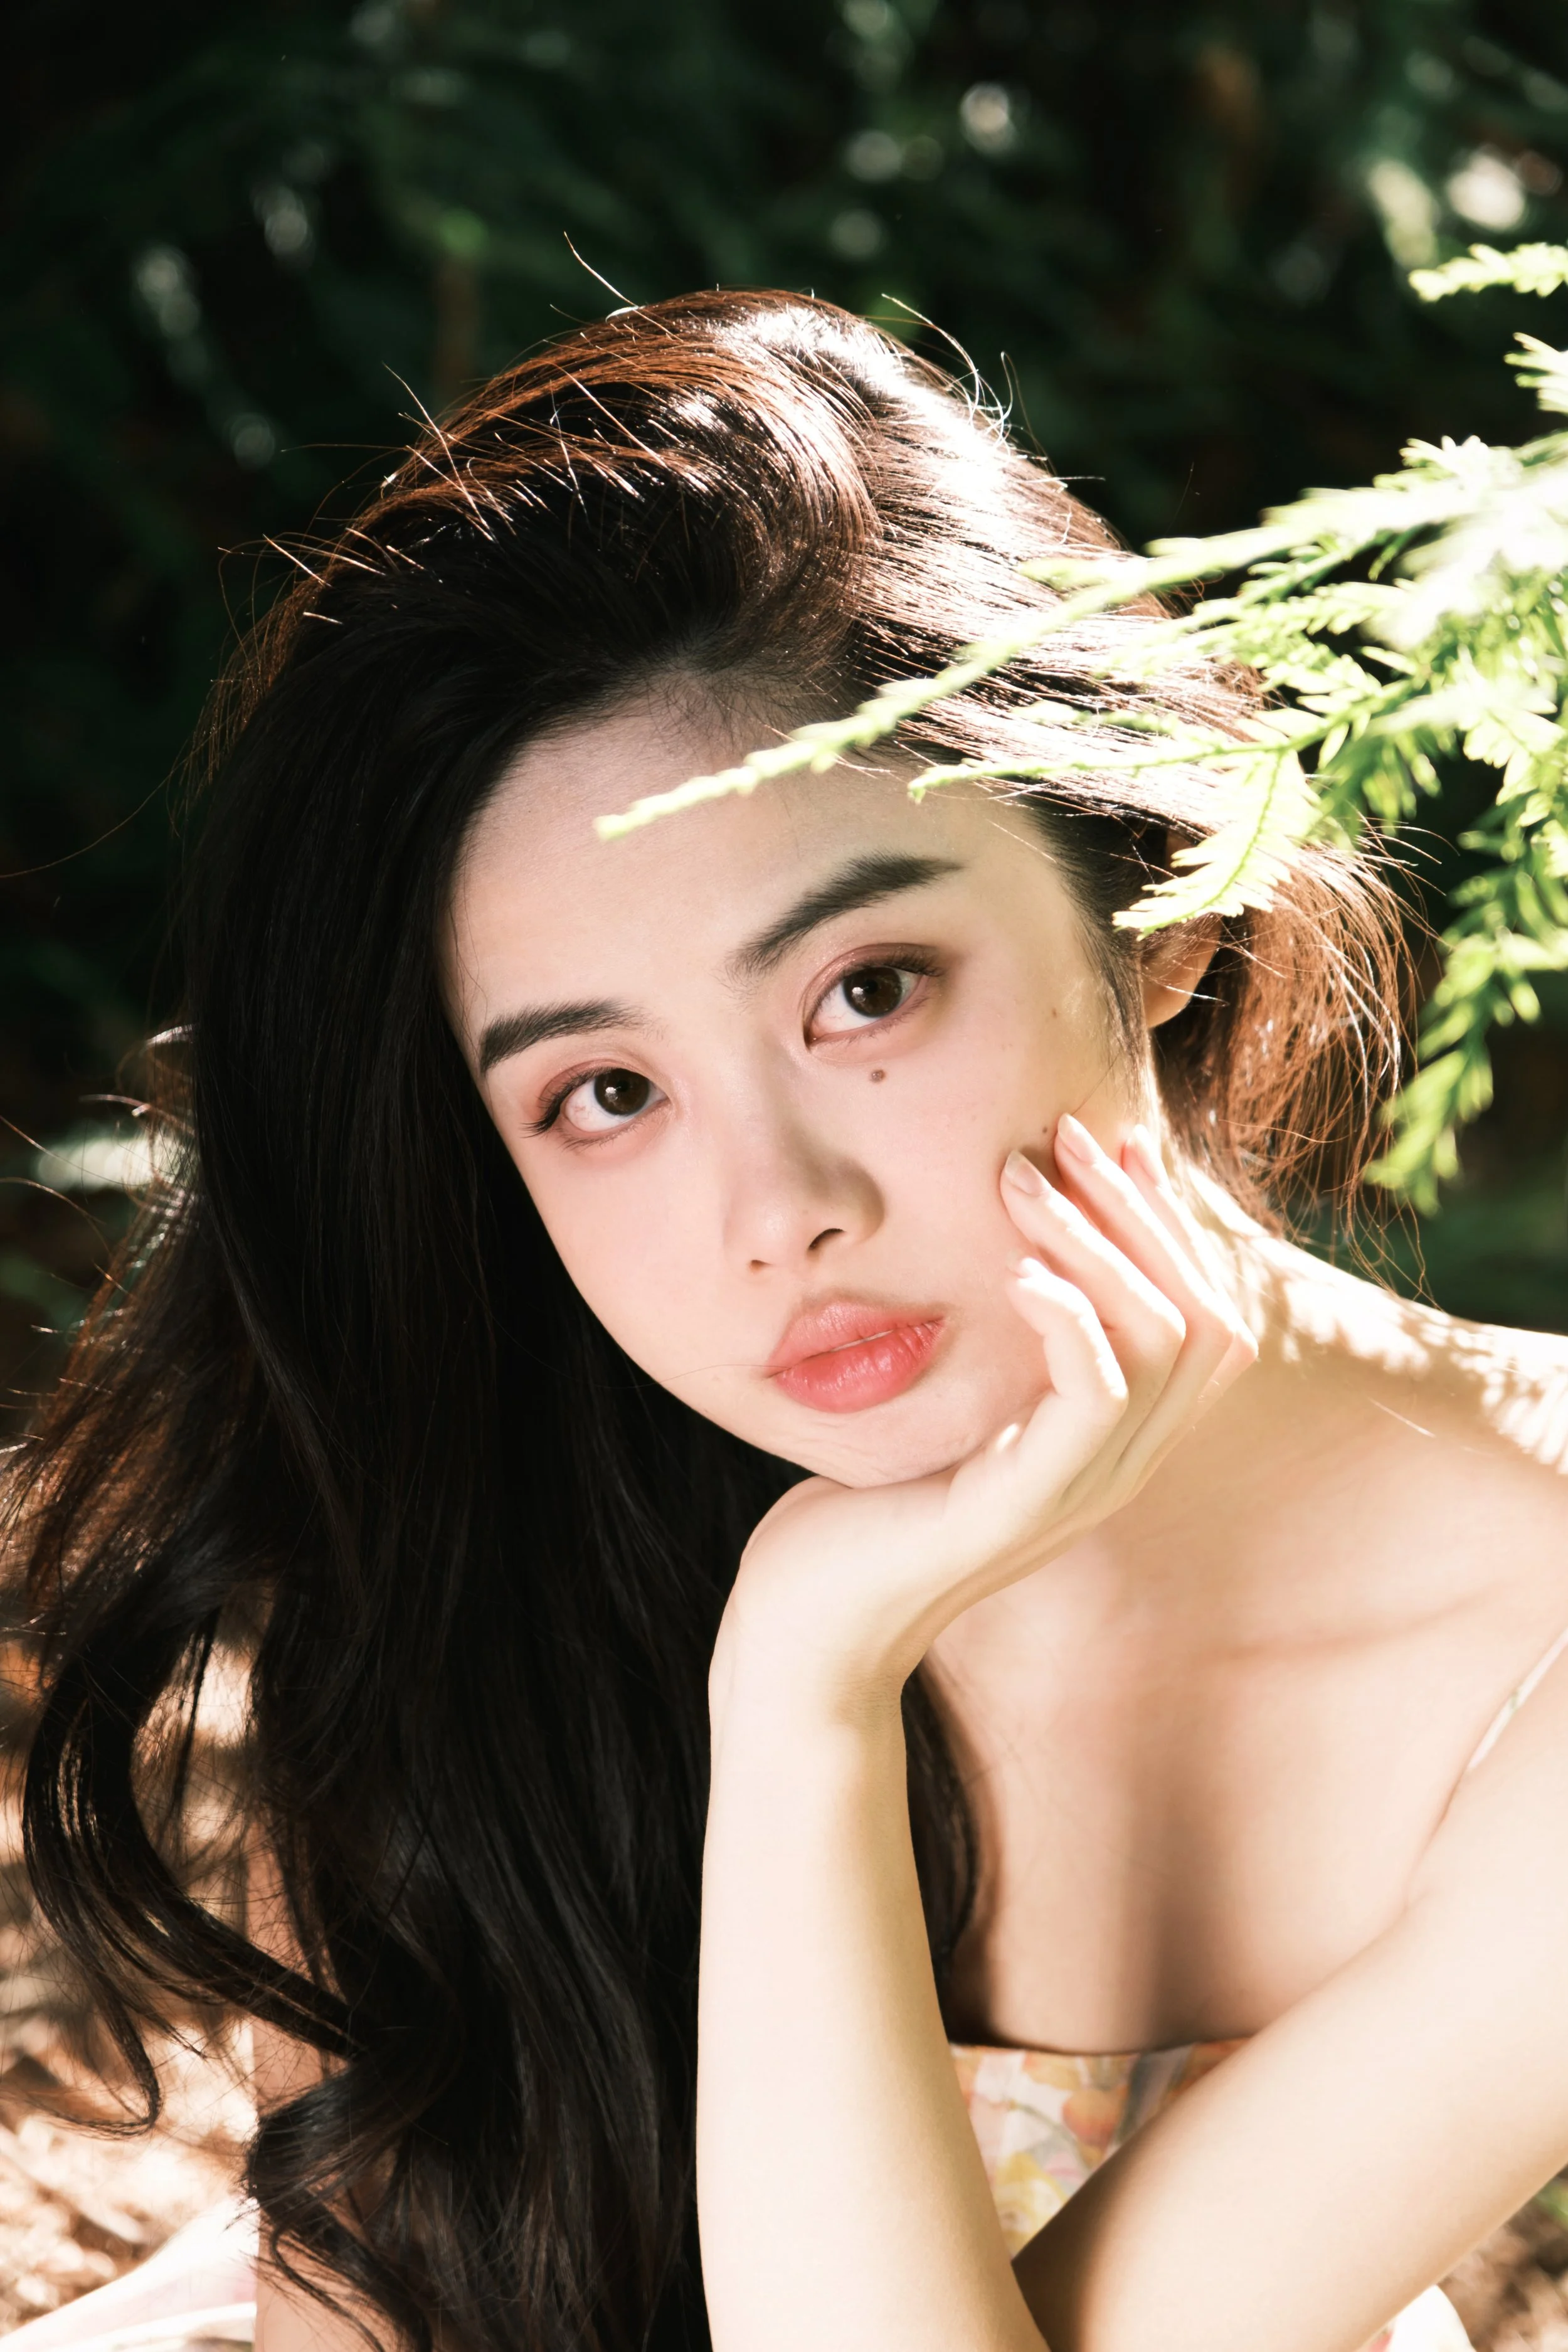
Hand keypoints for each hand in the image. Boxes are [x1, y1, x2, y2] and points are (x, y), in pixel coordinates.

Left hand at [712, 1117, 1256, 1723]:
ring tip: (1020, 1183)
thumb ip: (998, 1351)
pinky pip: (1095, 1398)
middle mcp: (1114, 1469)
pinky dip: (1071, 1319)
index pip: (1204, 1320)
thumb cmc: (859, 1516)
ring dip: (1101, 1243)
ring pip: (1165, 1343)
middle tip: (1064, 1136)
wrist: (803, 1632)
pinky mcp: (1021, 1508)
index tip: (1112, 1142)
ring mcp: (1077, 1493)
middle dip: (1144, 1212)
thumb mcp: (946, 1412)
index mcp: (1108, 1443)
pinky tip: (1016, 1275)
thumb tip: (1012, 1249)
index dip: (1170, 1225)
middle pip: (1208, 1320)